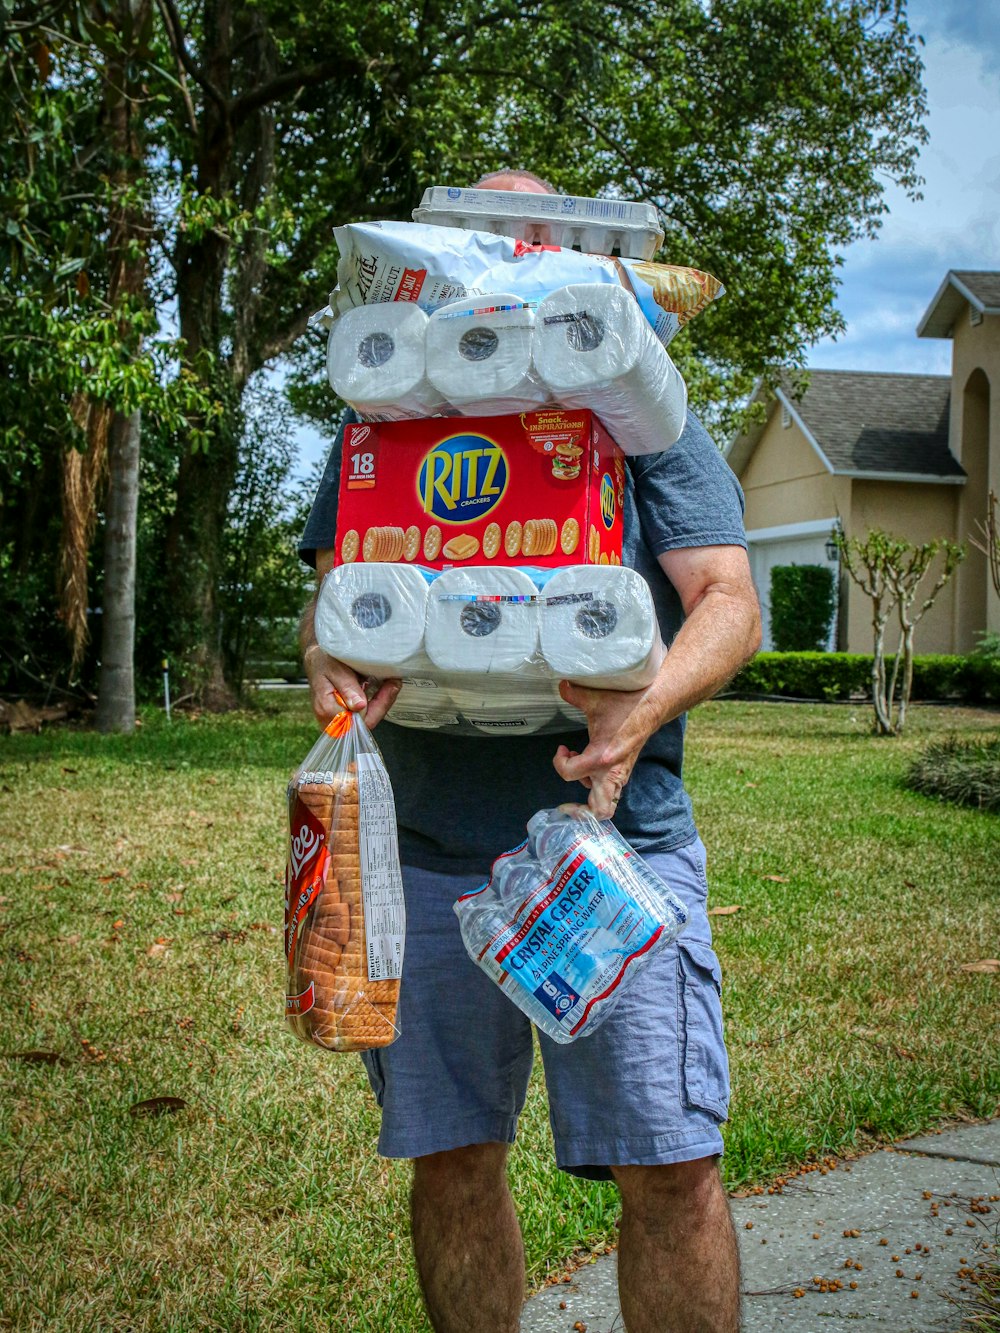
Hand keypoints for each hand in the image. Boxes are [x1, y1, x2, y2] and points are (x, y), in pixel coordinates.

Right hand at [303, 644, 400, 728]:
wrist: (315, 660)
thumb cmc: (322, 662)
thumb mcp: (335, 669)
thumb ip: (347, 688)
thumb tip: (359, 706)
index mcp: (327, 710)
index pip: (359, 721)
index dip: (378, 705)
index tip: (391, 687)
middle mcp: (331, 720)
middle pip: (365, 721)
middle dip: (383, 702)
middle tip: (394, 683)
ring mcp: (338, 720)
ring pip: (367, 718)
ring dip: (381, 701)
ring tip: (391, 683)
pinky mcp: (344, 715)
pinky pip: (364, 713)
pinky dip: (375, 701)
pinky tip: (382, 689)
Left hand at [551, 678, 661, 818]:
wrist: (652, 706)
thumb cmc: (626, 705)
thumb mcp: (595, 699)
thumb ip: (574, 694)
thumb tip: (562, 685)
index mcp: (601, 757)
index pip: (568, 774)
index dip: (558, 762)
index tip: (562, 748)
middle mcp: (612, 772)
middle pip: (598, 810)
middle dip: (580, 811)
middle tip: (567, 802)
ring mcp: (620, 775)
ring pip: (606, 804)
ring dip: (589, 798)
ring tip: (580, 776)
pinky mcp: (624, 772)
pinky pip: (611, 792)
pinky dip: (599, 789)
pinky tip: (591, 770)